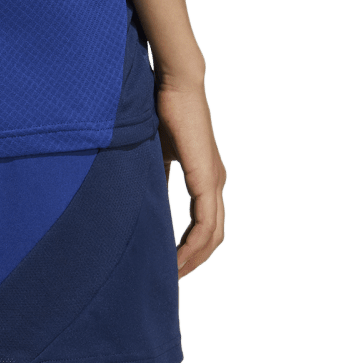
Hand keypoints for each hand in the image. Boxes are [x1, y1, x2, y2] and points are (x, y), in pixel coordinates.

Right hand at [156, 74, 227, 277]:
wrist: (175, 83)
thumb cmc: (163, 109)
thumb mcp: (157, 152)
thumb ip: (157, 176)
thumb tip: (145, 199)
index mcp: (206, 178)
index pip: (205, 225)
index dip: (191, 248)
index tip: (170, 263)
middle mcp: (216, 183)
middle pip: (213, 238)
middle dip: (194, 262)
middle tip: (171, 279)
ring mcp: (215, 182)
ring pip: (212, 236)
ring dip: (193, 259)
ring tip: (171, 274)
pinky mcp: (207, 179)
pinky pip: (205, 223)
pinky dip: (192, 244)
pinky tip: (177, 257)